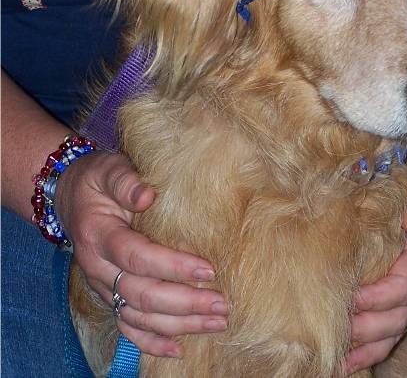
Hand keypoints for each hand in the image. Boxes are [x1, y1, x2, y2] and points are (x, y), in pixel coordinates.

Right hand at [55, 151, 227, 357]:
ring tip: (217, 323)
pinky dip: (152, 343)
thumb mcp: (108, 170)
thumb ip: (126, 181)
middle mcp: (98, 269)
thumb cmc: (97, 180)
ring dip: (179, 324)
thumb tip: (147, 196)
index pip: (138, 257)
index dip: (173, 267)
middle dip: (185, 303)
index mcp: (99, 236)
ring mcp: (102, 287)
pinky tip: (179, 351)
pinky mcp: (108, 296)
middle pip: (142, 294)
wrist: (69, 196)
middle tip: (222, 304)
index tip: (208, 270)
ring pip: (139, 317)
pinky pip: (127, 327)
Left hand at [345, 159, 406, 373]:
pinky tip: (346, 361)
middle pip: (401, 314)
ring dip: (368, 347)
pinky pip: (392, 331)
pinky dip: (371, 350)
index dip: (379, 295)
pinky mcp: (400, 295)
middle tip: (337, 329)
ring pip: (397, 329)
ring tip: (338, 359)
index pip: (406, 283)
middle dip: (369, 327)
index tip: (351, 296)